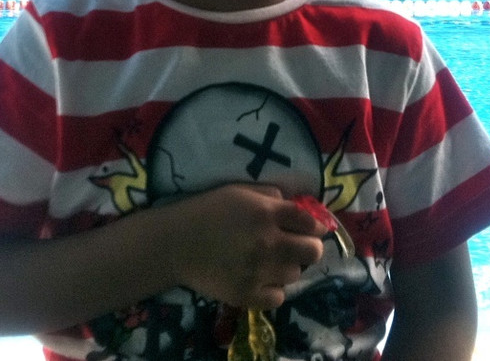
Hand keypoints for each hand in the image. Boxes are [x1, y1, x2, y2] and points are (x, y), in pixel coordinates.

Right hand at [166, 184, 325, 309]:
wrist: (175, 243)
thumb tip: (294, 207)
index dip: (314, 225)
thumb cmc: (207, 211)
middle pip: (313, 251)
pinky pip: (278, 297)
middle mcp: (268, 243)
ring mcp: (259, 272)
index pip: (309, 222)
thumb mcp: (239, 191)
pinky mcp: (247, 295)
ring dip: (287, 267)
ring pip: (295, 274)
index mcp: (266, 213)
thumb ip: (269, 196)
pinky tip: (261, 279)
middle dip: (309, 247)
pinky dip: (273, 289)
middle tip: (295, 246)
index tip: (310, 229)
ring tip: (270, 262)